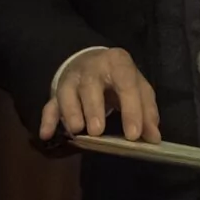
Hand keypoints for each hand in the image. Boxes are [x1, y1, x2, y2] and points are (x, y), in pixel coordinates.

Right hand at [39, 47, 160, 142]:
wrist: (93, 61)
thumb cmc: (120, 79)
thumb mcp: (139, 88)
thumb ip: (147, 112)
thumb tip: (153, 138)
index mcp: (118, 63)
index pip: (126, 84)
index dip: (131, 109)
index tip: (133, 135)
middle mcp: (92, 68)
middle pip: (90, 86)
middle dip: (93, 108)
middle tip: (97, 132)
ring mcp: (72, 79)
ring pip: (66, 93)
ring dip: (70, 112)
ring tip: (77, 131)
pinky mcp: (58, 91)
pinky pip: (50, 105)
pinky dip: (48, 120)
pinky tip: (46, 135)